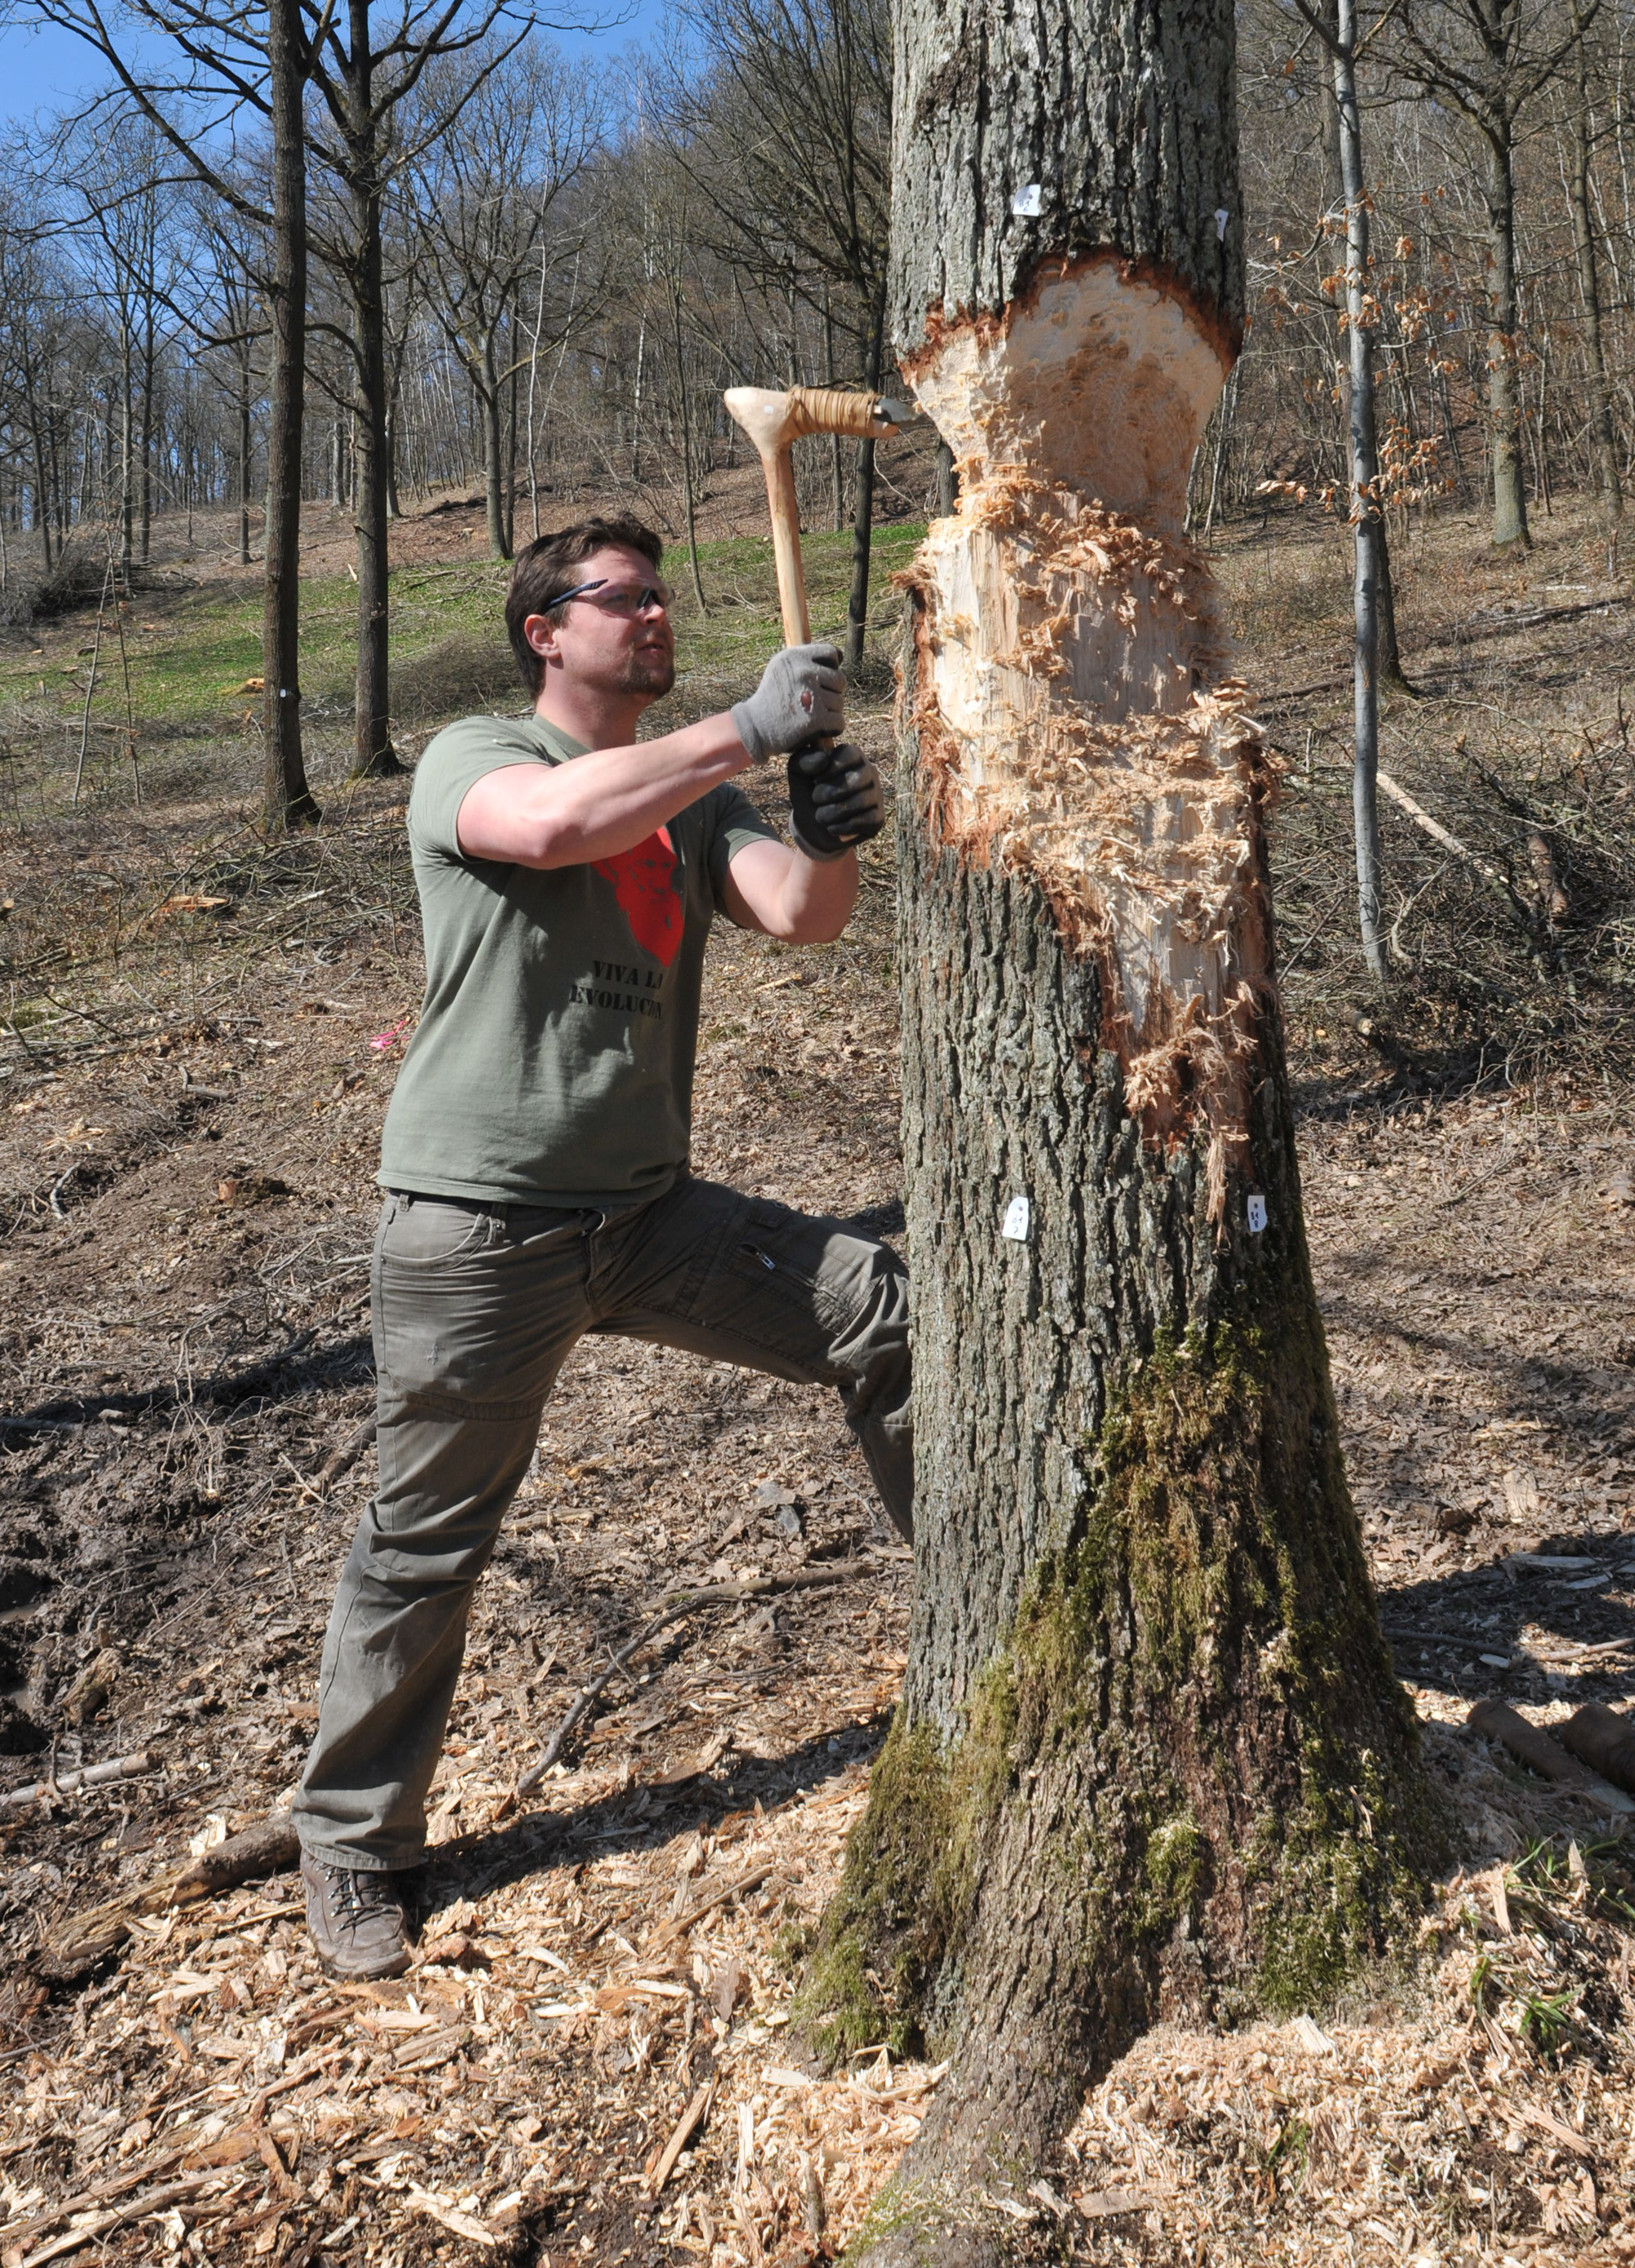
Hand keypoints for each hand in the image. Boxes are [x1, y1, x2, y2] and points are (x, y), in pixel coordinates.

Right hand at [730, 642, 844, 760]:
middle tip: (812, 702)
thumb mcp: (781, 668)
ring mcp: (811, 696)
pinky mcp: (815, 720)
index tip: (818, 680)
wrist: (755, 727)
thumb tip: (840, 657)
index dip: (830, 668)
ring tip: (809, 715)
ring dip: (829, 711)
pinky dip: (831, 728)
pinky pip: (839, 722)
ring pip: (839, 702)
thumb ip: (806, 659)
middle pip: (840, 680)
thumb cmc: (772, 697)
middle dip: (831, 692)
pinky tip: (817, 729)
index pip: (832, 654)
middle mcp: (804, 672)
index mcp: (795, 656)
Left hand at [787, 741, 884, 861]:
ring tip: (820, 816)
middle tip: (816, 800)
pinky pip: (868, 820)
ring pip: (861, 801)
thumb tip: (823, 759)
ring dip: (834, 812)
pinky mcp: (878, 817)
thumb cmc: (808, 793)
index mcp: (852, 756)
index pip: (850, 754)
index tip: (815, 781)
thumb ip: (803, 760)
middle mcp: (869, 772)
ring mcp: (876, 795)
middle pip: (857, 779)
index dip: (830, 769)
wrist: (811, 827)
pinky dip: (845, 826)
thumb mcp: (798, 774)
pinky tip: (831, 828)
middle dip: (830, 793)